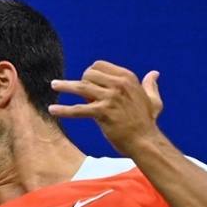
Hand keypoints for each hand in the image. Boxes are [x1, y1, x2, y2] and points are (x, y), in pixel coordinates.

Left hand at [49, 61, 163, 155]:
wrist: (144, 140)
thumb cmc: (147, 122)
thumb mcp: (153, 100)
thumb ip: (150, 85)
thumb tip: (154, 74)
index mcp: (128, 78)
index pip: (100, 65)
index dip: (90, 72)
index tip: (86, 80)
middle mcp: (119, 84)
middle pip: (88, 74)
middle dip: (79, 80)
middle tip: (72, 88)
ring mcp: (110, 98)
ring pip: (80, 87)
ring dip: (64, 86)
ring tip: (54, 85)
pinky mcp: (102, 112)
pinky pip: (77, 110)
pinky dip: (63, 110)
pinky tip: (52, 110)